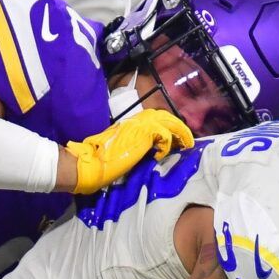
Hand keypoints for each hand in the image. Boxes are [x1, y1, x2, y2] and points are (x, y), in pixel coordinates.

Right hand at [63, 109, 194, 193]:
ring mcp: (140, 124)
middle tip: (186, 140)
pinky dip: (167, 145)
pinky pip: (165, 135)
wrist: (93, 163)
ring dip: (179, 133)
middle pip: (164, 115)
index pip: (154, 118)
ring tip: (186, 145)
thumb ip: (136, 144)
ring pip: (169, 121)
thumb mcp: (123, 148)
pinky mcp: (145, 133)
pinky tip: (162, 155)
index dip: (167, 126)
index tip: (175, 139)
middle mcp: (136, 120)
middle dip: (178, 127)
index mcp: (131, 123)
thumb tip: (150, 150)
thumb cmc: (103, 161)